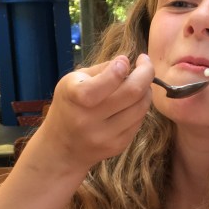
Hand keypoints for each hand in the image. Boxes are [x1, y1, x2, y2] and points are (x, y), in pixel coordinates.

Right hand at [39, 53, 153, 172]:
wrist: (62, 147)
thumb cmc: (68, 105)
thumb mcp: (73, 80)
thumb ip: (100, 70)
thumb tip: (126, 62)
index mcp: (75, 96)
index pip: (107, 80)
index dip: (123, 67)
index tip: (126, 60)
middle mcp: (89, 119)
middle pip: (132, 92)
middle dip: (145, 73)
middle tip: (145, 64)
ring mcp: (105, 136)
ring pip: (140, 108)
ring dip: (146, 91)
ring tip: (140, 84)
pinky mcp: (117, 146)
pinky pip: (138, 122)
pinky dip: (140, 108)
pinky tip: (132, 103)